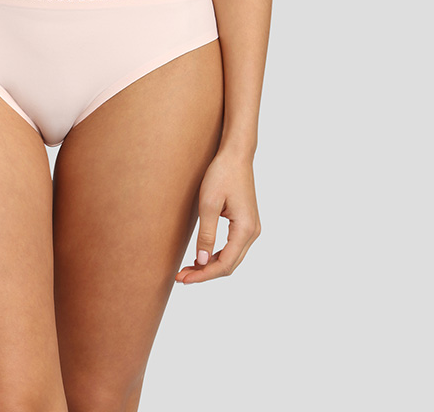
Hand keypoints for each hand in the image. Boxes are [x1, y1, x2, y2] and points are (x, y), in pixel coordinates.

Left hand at [175, 148, 260, 282]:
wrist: (236, 154)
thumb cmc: (222, 174)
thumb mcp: (208, 204)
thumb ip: (206, 235)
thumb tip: (201, 262)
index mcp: (245, 229)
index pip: (224, 264)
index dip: (203, 275)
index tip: (183, 279)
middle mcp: (252, 232)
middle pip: (229, 265)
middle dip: (205, 273)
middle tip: (181, 277)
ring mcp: (251, 228)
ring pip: (231, 258)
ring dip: (210, 266)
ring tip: (188, 269)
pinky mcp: (245, 223)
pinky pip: (232, 247)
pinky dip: (217, 255)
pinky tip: (201, 256)